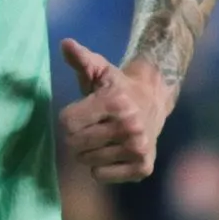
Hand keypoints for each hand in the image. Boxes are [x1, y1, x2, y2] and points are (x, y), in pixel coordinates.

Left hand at [59, 40, 174, 182]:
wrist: (153, 101)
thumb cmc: (117, 86)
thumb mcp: (99, 68)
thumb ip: (81, 59)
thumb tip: (65, 44)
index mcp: (116, 103)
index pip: (68, 123)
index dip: (68, 118)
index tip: (80, 111)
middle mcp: (130, 127)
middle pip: (75, 145)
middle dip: (76, 136)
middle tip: (91, 126)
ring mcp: (138, 149)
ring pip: (86, 161)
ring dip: (88, 151)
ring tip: (103, 136)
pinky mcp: (143, 168)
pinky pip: (100, 175)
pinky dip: (100, 167)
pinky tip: (113, 151)